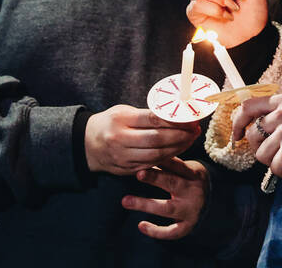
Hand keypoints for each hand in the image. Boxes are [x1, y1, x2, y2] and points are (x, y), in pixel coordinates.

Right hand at [85, 105, 199, 174]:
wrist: (87, 145)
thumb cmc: (110, 123)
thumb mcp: (124, 112)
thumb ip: (146, 114)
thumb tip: (176, 113)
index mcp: (120, 120)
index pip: (152, 119)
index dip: (174, 119)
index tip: (190, 117)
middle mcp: (120, 139)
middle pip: (156, 139)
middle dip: (180, 135)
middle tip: (195, 129)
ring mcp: (123, 157)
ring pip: (156, 155)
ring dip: (178, 147)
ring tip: (191, 138)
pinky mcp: (126, 169)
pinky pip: (152, 164)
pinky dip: (168, 157)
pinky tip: (179, 149)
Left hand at [125, 157, 208, 239]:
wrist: (216, 201)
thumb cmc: (192, 180)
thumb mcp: (188, 168)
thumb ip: (171, 163)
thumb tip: (146, 152)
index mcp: (194, 174)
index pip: (178, 165)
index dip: (163, 161)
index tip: (147, 156)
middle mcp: (194, 192)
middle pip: (173, 183)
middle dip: (155, 178)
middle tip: (138, 173)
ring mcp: (192, 210)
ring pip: (168, 208)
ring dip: (146, 204)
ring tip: (125, 201)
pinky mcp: (188, 226)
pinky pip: (172, 232)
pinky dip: (156, 231)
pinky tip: (140, 225)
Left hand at [232, 93, 281, 178]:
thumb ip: (279, 113)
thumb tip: (255, 125)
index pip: (247, 106)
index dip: (237, 122)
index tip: (237, 135)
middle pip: (252, 134)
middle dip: (260, 148)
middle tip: (275, 154)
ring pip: (261, 154)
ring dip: (273, 162)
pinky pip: (274, 167)